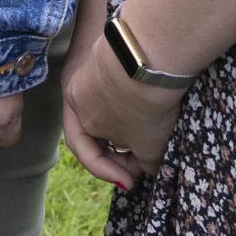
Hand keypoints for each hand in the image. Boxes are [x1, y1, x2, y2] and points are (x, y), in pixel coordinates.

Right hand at [60, 19, 187, 191]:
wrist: (150, 54)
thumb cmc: (142, 104)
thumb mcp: (148, 146)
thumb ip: (143, 163)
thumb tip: (148, 166)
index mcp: (78, 116)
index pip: (87, 153)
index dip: (108, 173)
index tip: (132, 182)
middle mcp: (78, 91)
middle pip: (97, 129)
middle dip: (120, 149)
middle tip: (145, 160)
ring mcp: (94, 69)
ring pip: (109, 107)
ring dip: (129, 124)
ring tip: (155, 130)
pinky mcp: (113, 54)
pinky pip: (120, 85)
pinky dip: (135, 99)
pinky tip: (157, 102)